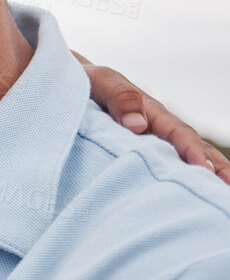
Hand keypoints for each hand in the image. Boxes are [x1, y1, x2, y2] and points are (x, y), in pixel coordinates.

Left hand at [78, 53, 229, 184]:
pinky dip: (176, 179)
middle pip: (192, 149)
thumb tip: (139, 126)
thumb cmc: (83, 81)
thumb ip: (119, 99)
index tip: (204, 171)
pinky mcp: (133, 153)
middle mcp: (156, 128)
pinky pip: (159, 166)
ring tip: (220, 196)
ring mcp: (147, 142)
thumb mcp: (100, 82)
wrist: (66, 83)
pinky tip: (182, 197)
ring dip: (203, 176)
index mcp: (151, 112)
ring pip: (180, 159)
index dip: (192, 152)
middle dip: (214, 168)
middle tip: (229, 189)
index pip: (179, 134)